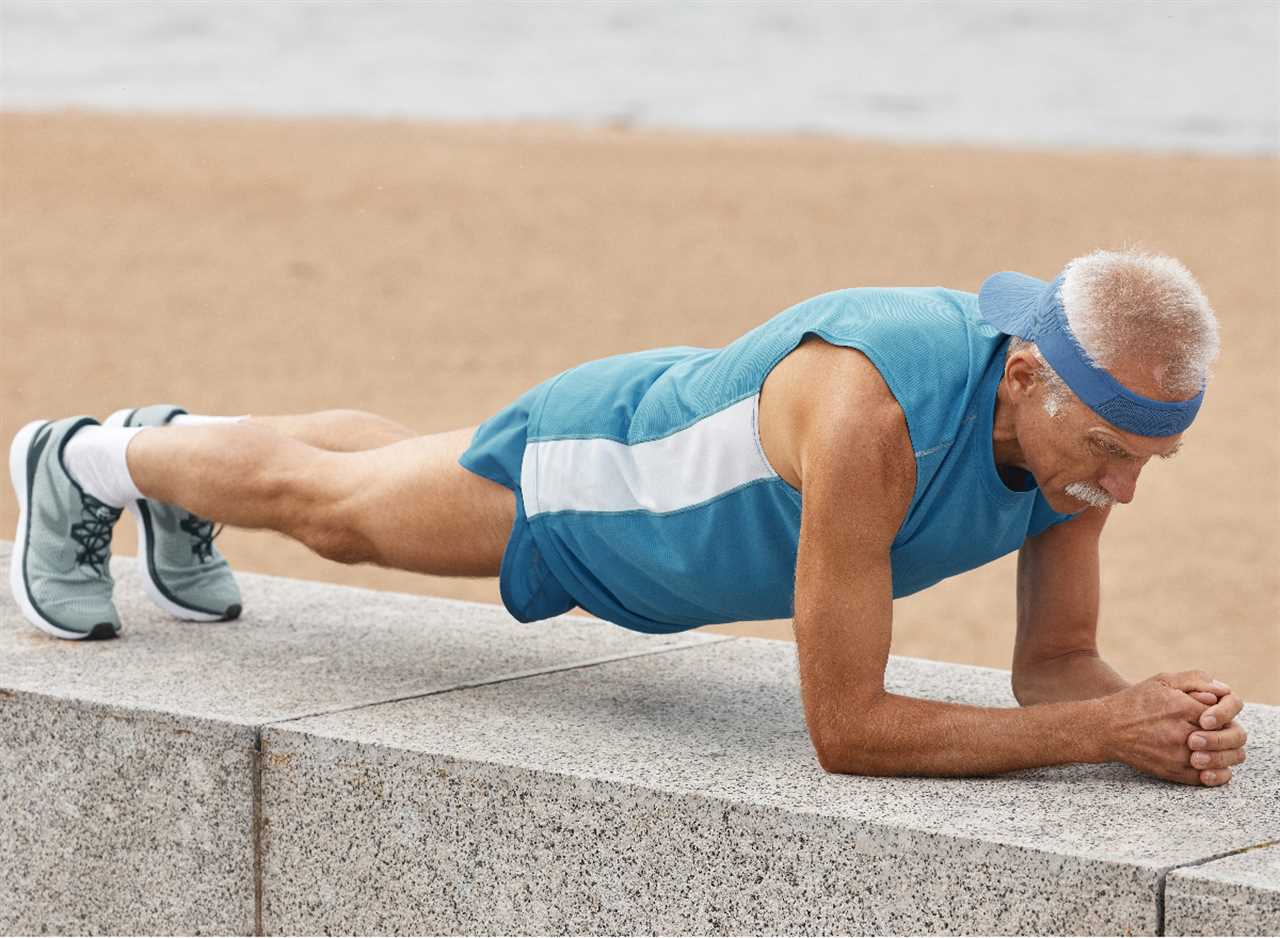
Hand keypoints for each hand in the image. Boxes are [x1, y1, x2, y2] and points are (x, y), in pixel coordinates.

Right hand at [1101, 671, 1244, 786]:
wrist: (1106, 729)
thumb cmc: (1135, 702)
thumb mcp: (1163, 681)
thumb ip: (1196, 680)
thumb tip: (1223, 692)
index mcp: (1182, 708)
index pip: (1225, 712)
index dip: (1224, 712)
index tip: (1214, 714)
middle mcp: (1183, 733)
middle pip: (1229, 737)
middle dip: (1229, 733)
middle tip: (1223, 732)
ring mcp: (1179, 755)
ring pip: (1222, 760)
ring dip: (1227, 754)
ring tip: (1219, 748)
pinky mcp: (1174, 772)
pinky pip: (1207, 778)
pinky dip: (1216, 773)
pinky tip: (1211, 764)